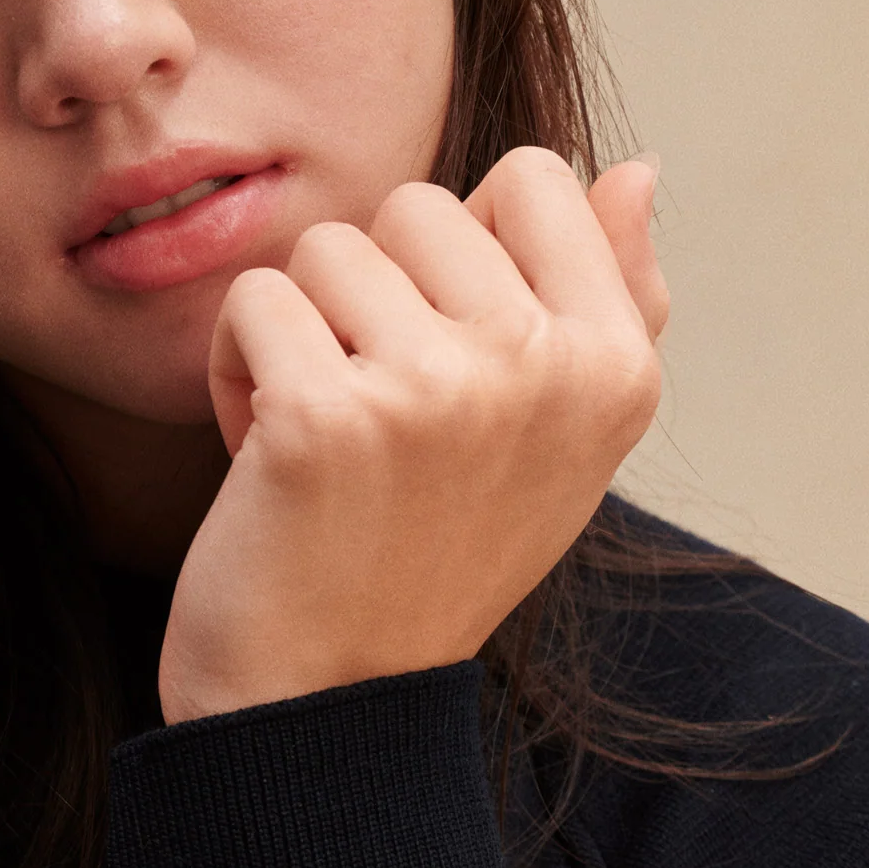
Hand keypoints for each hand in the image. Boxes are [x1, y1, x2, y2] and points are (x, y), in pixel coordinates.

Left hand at [158, 148, 667, 723]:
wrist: (324, 700)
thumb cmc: (433, 547)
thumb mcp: (558, 431)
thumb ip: (609, 292)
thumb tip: (634, 167)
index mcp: (615, 366)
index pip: (534, 178)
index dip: (462, 250)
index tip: (451, 350)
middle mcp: (542, 369)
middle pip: (415, 206)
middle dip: (373, 294)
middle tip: (378, 409)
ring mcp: (438, 391)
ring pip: (326, 249)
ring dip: (300, 334)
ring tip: (325, 432)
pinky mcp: (327, 417)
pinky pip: (252, 300)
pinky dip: (235, 369)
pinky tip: (264, 453)